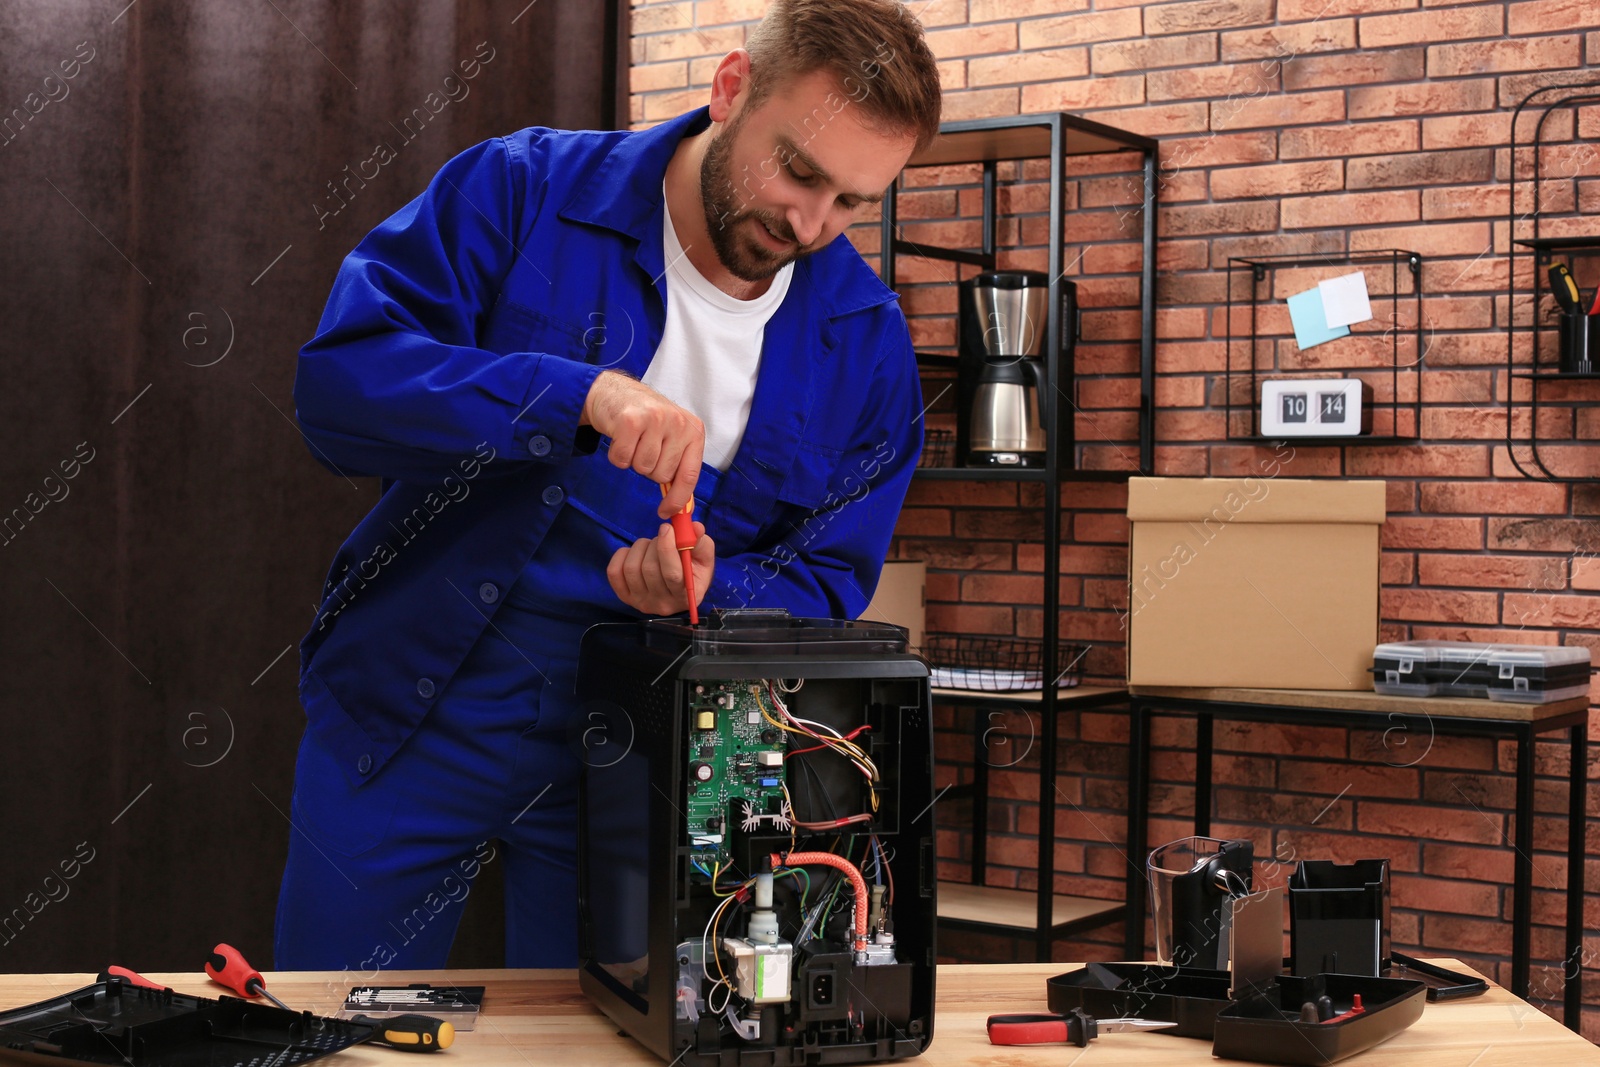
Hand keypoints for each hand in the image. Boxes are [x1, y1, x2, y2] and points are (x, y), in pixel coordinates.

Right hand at [580, 371, 703, 517]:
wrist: (615, 392)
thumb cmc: (645, 419)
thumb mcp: (671, 437)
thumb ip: (678, 466)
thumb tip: (681, 507)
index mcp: (693, 430)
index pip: (690, 475)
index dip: (677, 499)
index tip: (666, 512)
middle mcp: (678, 423)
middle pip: (662, 475)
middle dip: (649, 469)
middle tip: (643, 447)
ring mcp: (655, 419)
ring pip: (642, 468)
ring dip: (632, 460)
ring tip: (633, 440)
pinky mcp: (630, 420)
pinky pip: (622, 460)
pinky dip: (617, 455)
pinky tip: (620, 438)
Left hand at [607, 521, 715, 616]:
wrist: (679, 587)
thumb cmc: (694, 569)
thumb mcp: (704, 557)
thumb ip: (701, 542)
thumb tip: (694, 527)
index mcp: (685, 596)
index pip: (672, 574)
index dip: (666, 548)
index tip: (666, 528)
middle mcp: (662, 604)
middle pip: (650, 569)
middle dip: (655, 544)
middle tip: (663, 536)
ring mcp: (641, 602)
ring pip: (632, 568)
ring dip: (640, 547)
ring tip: (650, 545)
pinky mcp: (624, 597)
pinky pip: (614, 572)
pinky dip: (622, 555)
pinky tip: (634, 553)